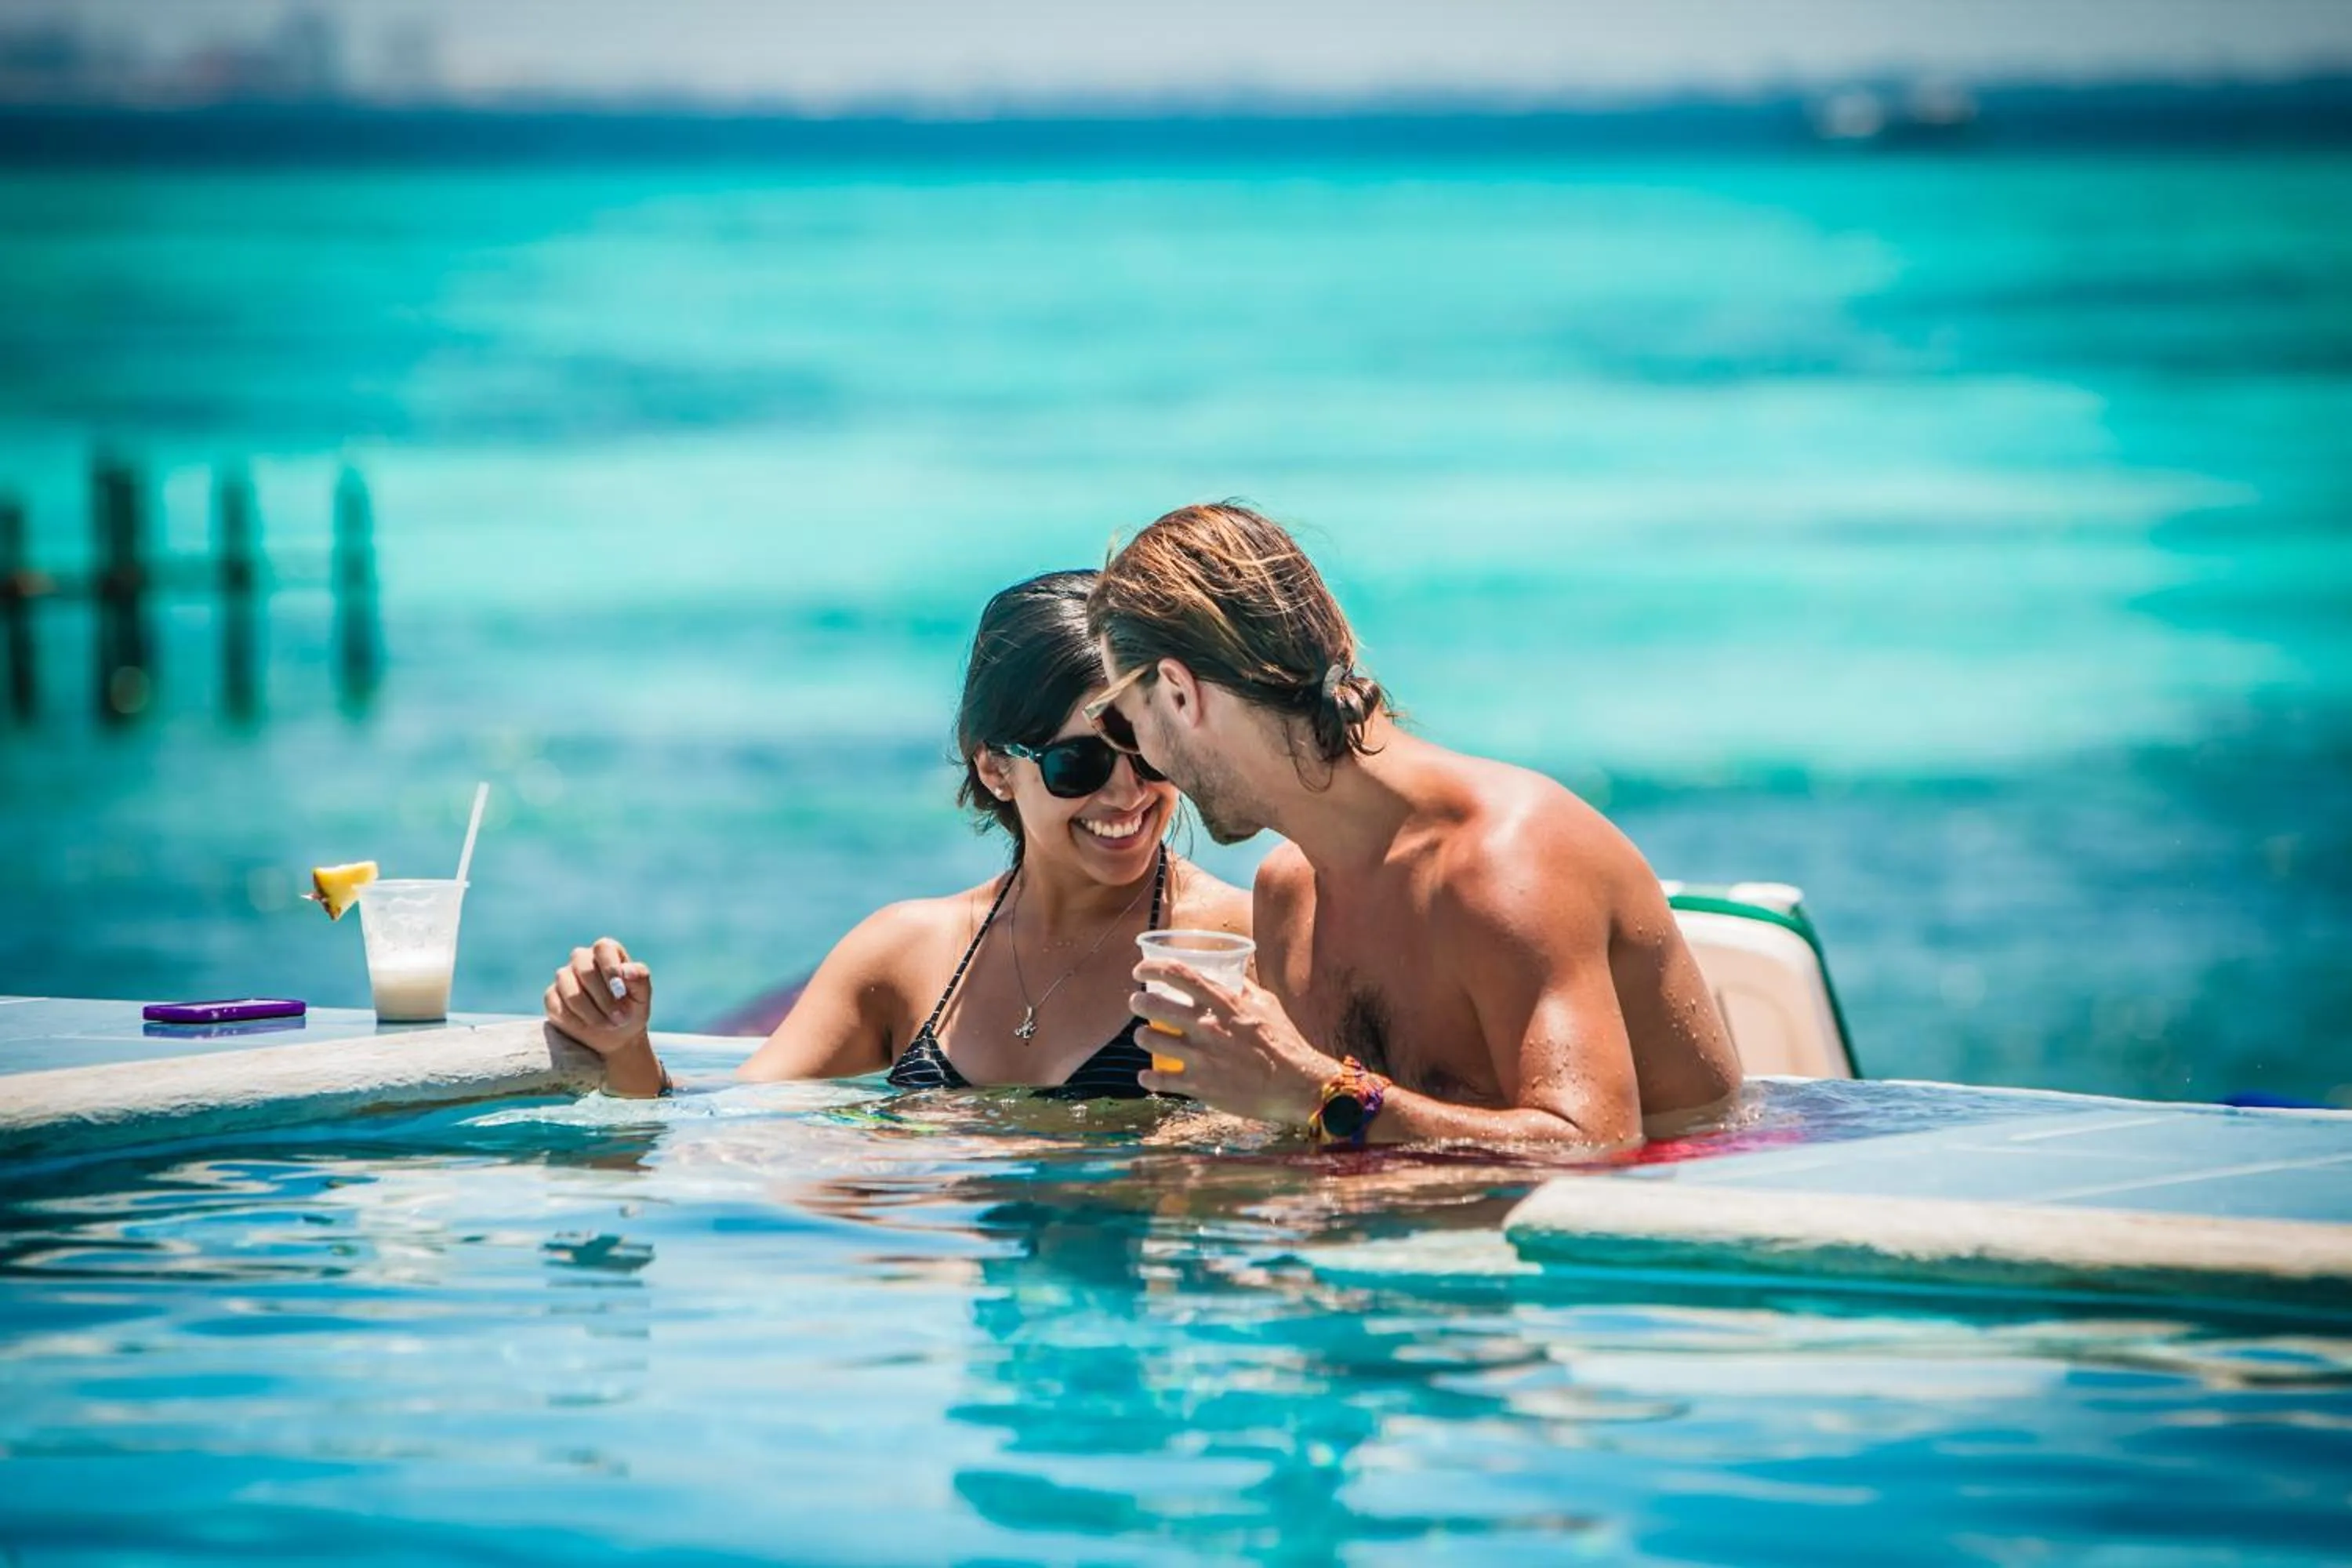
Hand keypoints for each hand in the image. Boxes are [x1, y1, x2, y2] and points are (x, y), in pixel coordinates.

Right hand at [544, 937, 652, 1057]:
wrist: (616, 1035)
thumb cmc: (632, 1009)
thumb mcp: (642, 996)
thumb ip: (639, 978)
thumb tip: (626, 971)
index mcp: (606, 952)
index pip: (603, 947)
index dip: (611, 968)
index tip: (622, 992)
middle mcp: (582, 959)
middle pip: (584, 968)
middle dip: (604, 997)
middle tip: (620, 1017)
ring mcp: (564, 977)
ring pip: (570, 989)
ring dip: (591, 1012)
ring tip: (608, 1024)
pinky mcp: (552, 997)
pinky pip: (558, 1007)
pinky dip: (577, 1021)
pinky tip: (590, 1026)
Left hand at [1130, 958, 1342, 1124]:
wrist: (1296, 1085)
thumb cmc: (1284, 1043)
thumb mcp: (1268, 1005)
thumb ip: (1244, 989)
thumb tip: (1232, 973)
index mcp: (1224, 1003)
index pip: (1179, 974)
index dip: (1153, 967)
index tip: (1141, 970)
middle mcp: (1208, 1027)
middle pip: (1155, 1005)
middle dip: (1139, 1002)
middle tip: (1137, 1003)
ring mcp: (1201, 1057)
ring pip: (1150, 1039)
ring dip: (1142, 1035)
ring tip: (1145, 1036)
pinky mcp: (1199, 1086)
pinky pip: (1159, 1080)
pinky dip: (1148, 1078)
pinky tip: (1146, 1076)